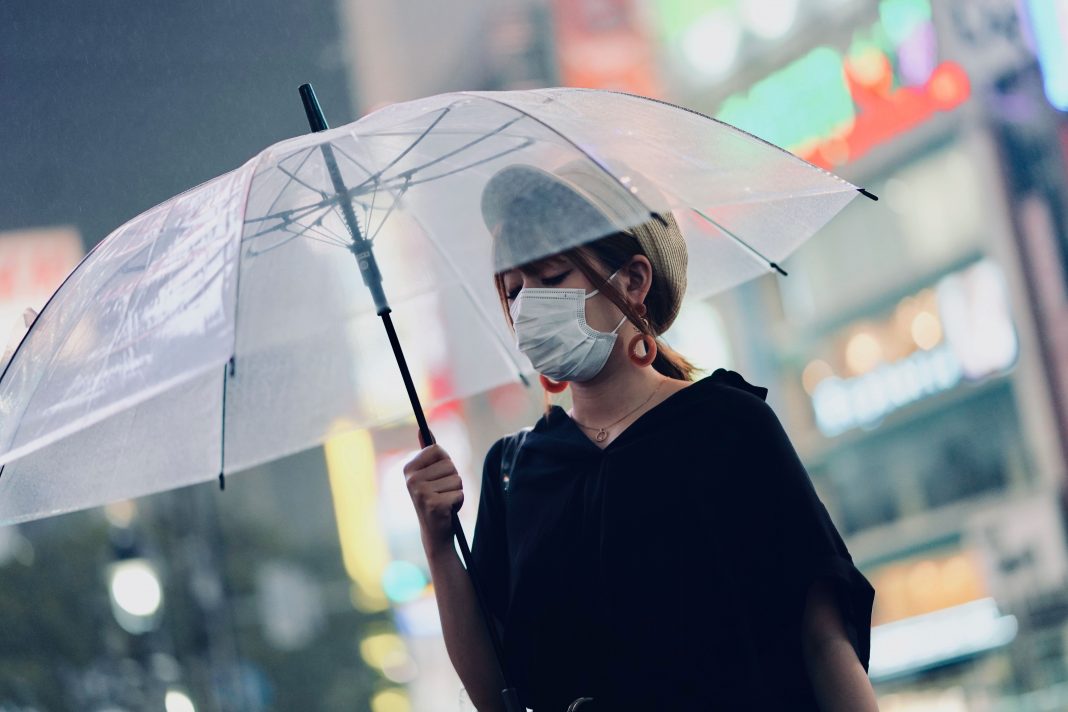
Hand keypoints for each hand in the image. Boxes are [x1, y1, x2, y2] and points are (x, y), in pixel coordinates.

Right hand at [403, 433, 462, 554]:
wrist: (435, 533)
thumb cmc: (434, 499)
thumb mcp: (429, 475)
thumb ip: (427, 452)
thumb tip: (422, 429)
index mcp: (408, 469)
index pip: (438, 450)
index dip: (445, 462)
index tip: (438, 476)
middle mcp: (411, 480)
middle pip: (449, 464)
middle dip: (452, 479)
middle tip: (441, 492)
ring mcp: (421, 493)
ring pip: (457, 479)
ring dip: (456, 491)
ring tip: (444, 501)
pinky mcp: (435, 505)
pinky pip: (460, 493)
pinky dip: (459, 502)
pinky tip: (448, 510)